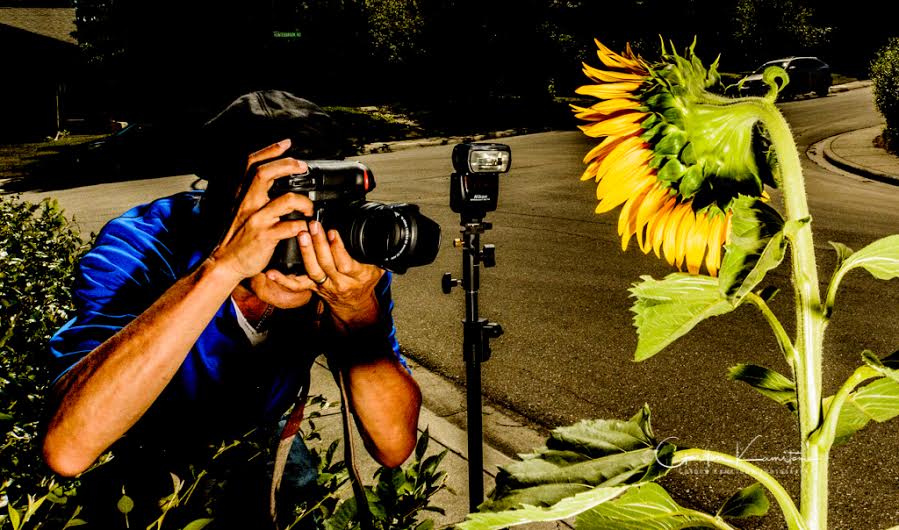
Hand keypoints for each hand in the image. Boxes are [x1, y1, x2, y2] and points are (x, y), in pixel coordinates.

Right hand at [211, 139, 312, 281]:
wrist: (225, 263)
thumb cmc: (238, 238)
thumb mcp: (242, 211)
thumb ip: (255, 197)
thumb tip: (274, 183)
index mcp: (243, 196)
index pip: (252, 164)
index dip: (268, 150)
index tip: (285, 144)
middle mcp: (247, 204)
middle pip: (264, 173)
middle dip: (287, 165)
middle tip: (302, 167)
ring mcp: (256, 220)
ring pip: (285, 200)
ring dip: (303, 202)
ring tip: (308, 209)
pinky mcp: (265, 237)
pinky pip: (291, 227)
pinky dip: (303, 226)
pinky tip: (305, 228)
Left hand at [265, 220, 384, 329]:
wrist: (355, 307)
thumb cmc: (365, 284)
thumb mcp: (378, 269)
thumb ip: (378, 254)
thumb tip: (384, 236)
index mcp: (357, 277)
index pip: (347, 263)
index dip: (339, 249)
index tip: (334, 232)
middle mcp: (339, 282)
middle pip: (327, 264)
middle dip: (320, 243)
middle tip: (314, 226)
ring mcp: (324, 285)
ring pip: (313, 271)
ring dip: (306, 252)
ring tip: (301, 235)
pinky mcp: (312, 287)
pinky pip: (297, 285)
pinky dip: (283, 279)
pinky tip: (272, 272)